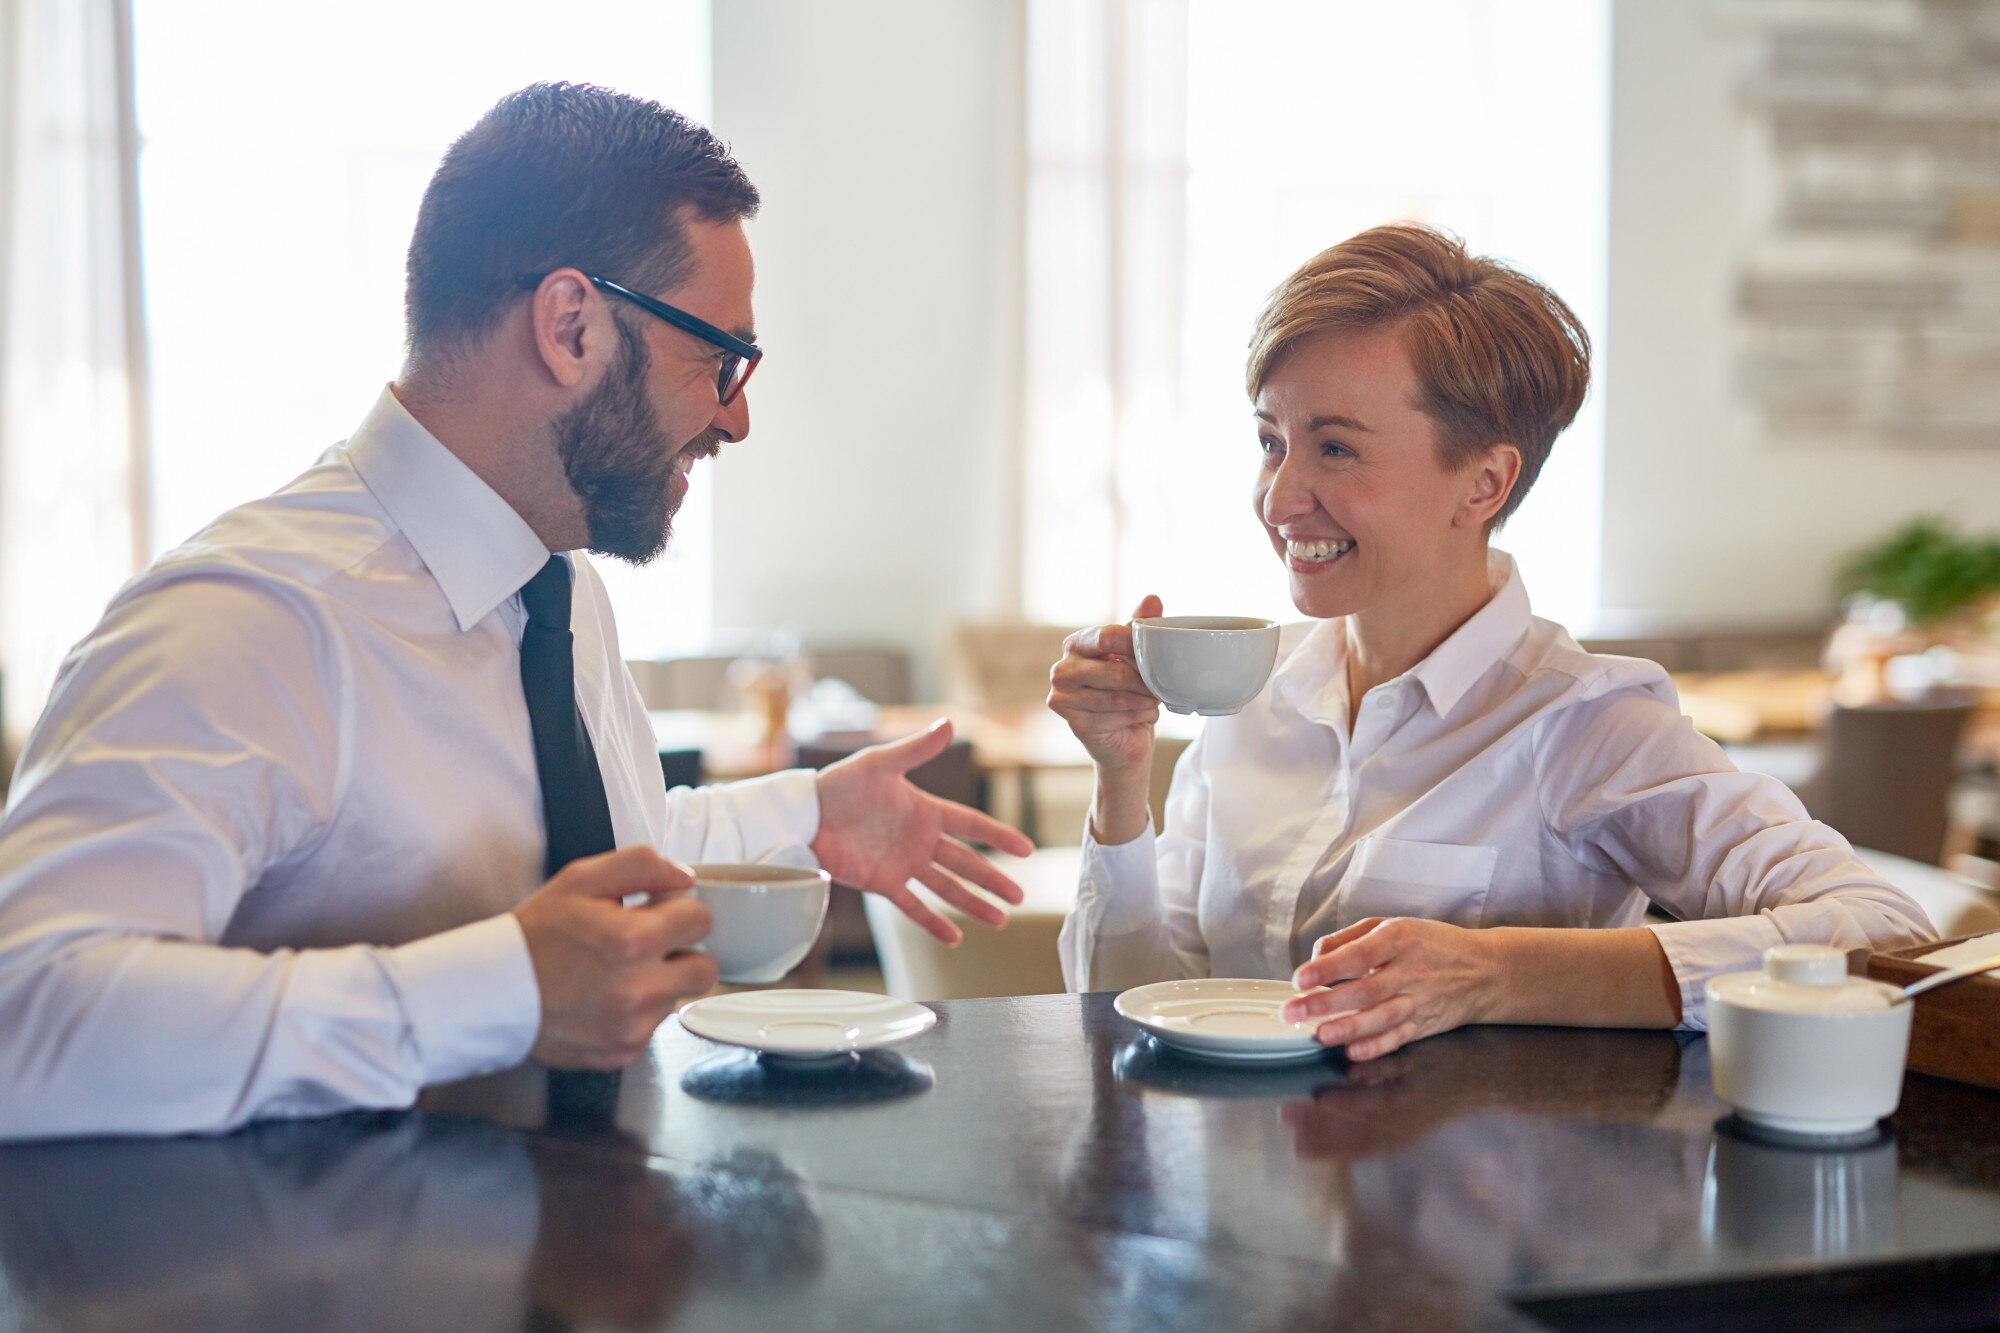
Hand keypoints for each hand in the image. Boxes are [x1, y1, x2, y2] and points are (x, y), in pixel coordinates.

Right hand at [514, 846, 718, 1068]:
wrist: (493, 993)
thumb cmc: (535, 935)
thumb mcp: (581, 879)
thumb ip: (641, 866)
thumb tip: (684, 877)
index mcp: (635, 941)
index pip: (701, 920)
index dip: (678, 912)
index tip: (658, 914)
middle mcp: (640, 990)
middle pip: (705, 967)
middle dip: (682, 952)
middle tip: (647, 946)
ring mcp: (633, 1027)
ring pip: (678, 997)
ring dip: (659, 983)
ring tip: (614, 973)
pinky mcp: (623, 1052)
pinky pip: (654, 1027)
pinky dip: (637, 1013)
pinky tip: (604, 999)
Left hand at [811, 719, 1035, 945]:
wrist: (804, 814)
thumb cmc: (840, 784)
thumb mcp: (880, 763)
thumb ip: (916, 749)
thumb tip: (948, 722)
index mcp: (925, 810)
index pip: (971, 825)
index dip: (999, 836)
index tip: (1026, 849)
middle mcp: (920, 840)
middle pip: (966, 863)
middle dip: (993, 880)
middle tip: (1020, 897)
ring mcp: (903, 863)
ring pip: (946, 888)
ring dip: (973, 904)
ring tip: (1000, 921)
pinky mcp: (883, 883)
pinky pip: (913, 906)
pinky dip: (932, 923)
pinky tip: (954, 939)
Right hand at [1046, 595, 1163, 773]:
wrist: (1126, 737)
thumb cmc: (1130, 691)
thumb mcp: (1138, 656)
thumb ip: (1142, 626)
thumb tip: (1152, 598)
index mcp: (1077, 644)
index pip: (1108, 636)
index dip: (1136, 646)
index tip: (1157, 655)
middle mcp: (1062, 668)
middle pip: (1113, 669)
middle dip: (1143, 680)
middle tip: (1159, 686)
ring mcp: (1062, 696)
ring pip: (1115, 695)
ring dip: (1143, 700)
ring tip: (1153, 700)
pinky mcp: (1073, 722)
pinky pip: (1113, 716)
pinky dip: (1135, 716)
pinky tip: (1142, 715)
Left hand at [1280, 917, 1503, 1060]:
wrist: (1485, 970)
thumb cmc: (1429, 944)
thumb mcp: (1391, 926)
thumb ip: (1349, 938)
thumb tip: (1316, 956)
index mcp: (1399, 939)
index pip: (1360, 954)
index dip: (1328, 968)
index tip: (1299, 979)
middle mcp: (1410, 971)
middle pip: (1365, 990)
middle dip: (1326, 1003)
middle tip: (1293, 1012)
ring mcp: (1419, 1001)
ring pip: (1381, 1018)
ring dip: (1348, 1029)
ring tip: (1319, 1035)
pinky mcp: (1424, 1025)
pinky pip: (1399, 1038)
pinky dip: (1377, 1047)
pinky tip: (1353, 1051)